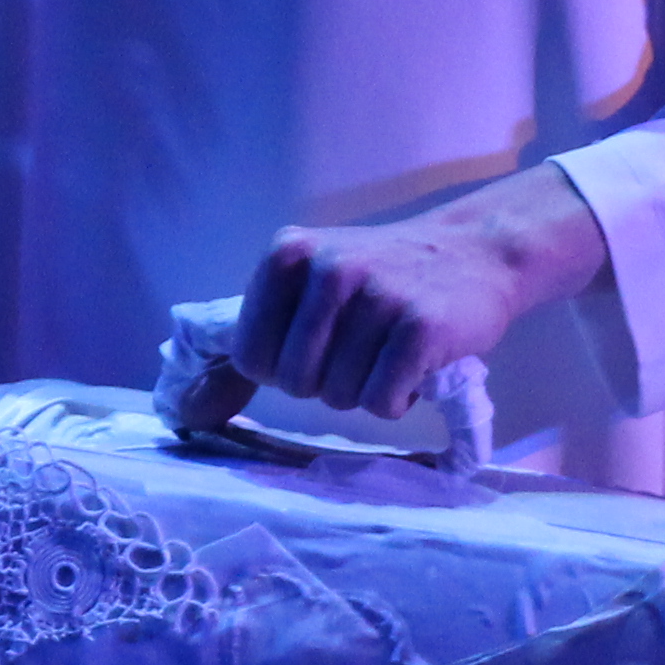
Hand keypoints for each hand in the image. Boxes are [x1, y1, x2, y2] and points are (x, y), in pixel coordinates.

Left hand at [232, 166, 610, 419]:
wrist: (473, 253)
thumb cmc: (379, 279)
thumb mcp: (307, 288)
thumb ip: (252, 343)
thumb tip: (191, 411)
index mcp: (286, 256)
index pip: (249, 356)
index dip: (281, 368)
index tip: (314, 347)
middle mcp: (327, 268)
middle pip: (294, 382)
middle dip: (325, 383)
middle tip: (358, 350)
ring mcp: (377, 295)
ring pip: (340, 396)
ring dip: (365, 390)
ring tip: (388, 350)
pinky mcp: (421, 327)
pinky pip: (382, 402)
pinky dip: (396, 399)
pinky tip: (412, 365)